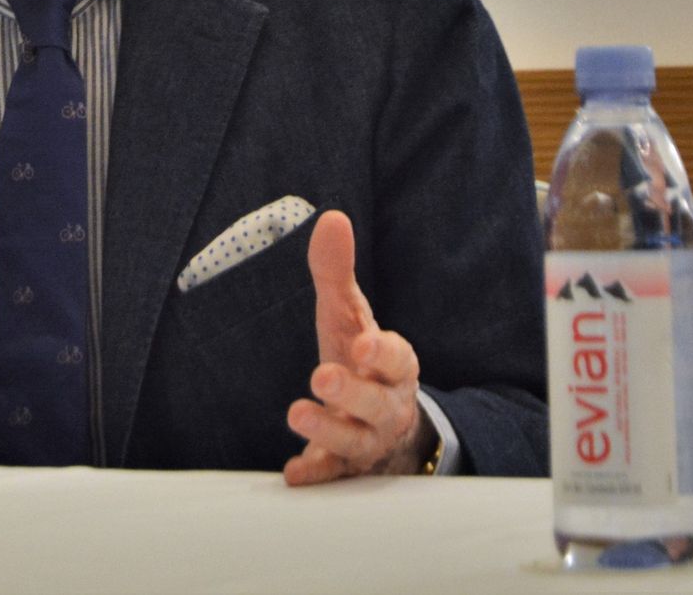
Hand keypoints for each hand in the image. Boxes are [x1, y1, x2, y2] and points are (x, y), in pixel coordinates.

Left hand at [282, 209, 436, 484]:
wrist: (383, 425)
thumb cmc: (362, 362)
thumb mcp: (349, 317)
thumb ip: (337, 274)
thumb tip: (331, 218)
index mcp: (393, 368)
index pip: (400, 359)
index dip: (384, 353)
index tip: (364, 344)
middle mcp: (386, 406)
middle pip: (378, 402)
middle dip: (353, 391)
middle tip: (322, 376)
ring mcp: (367, 440)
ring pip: (356, 440)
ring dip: (328, 428)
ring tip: (298, 412)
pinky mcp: (345, 466)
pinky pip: (333, 474)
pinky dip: (315, 473)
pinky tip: (293, 472)